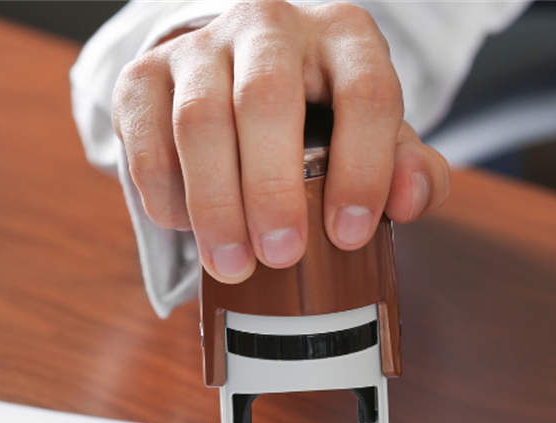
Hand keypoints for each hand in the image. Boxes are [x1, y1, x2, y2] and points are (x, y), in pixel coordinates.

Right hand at [111, 1, 450, 282]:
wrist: (236, 78)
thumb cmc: (321, 117)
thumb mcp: (377, 137)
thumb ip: (410, 170)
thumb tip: (410, 200)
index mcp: (344, 35)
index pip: (365, 93)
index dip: (361, 168)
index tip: (349, 235)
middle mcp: (271, 24)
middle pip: (267, 98)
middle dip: (273, 187)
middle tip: (281, 254)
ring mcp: (202, 45)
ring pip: (199, 118)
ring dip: (214, 202)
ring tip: (232, 264)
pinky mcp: (145, 73)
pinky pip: (147, 134)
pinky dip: (164, 189)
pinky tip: (185, 226)